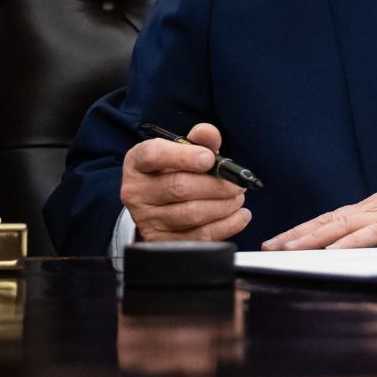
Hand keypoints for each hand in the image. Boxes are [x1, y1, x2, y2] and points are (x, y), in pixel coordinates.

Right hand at [122, 122, 250, 243]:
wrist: (157, 205)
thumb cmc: (173, 171)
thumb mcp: (182, 151)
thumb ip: (199, 139)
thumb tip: (209, 134)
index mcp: (137, 162)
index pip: (154, 155)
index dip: (184, 156)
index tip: (210, 158)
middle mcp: (136, 192)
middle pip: (179, 187)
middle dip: (216, 185)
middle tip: (237, 184)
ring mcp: (146, 220)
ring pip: (191, 214)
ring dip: (223, 205)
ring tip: (237, 197)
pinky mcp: (162, 242)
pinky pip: (198, 236)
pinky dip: (226, 225)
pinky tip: (240, 215)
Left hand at [262, 167, 376, 250]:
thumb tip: (375, 246)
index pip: (336, 218)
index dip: (307, 229)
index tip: (283, 240)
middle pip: (329, 220)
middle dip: (297, 233)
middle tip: (269, 246)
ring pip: (341, 225)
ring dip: (311, 238)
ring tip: (286, 249)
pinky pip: (369, 234)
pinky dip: (345, 242)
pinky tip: (329, 251)